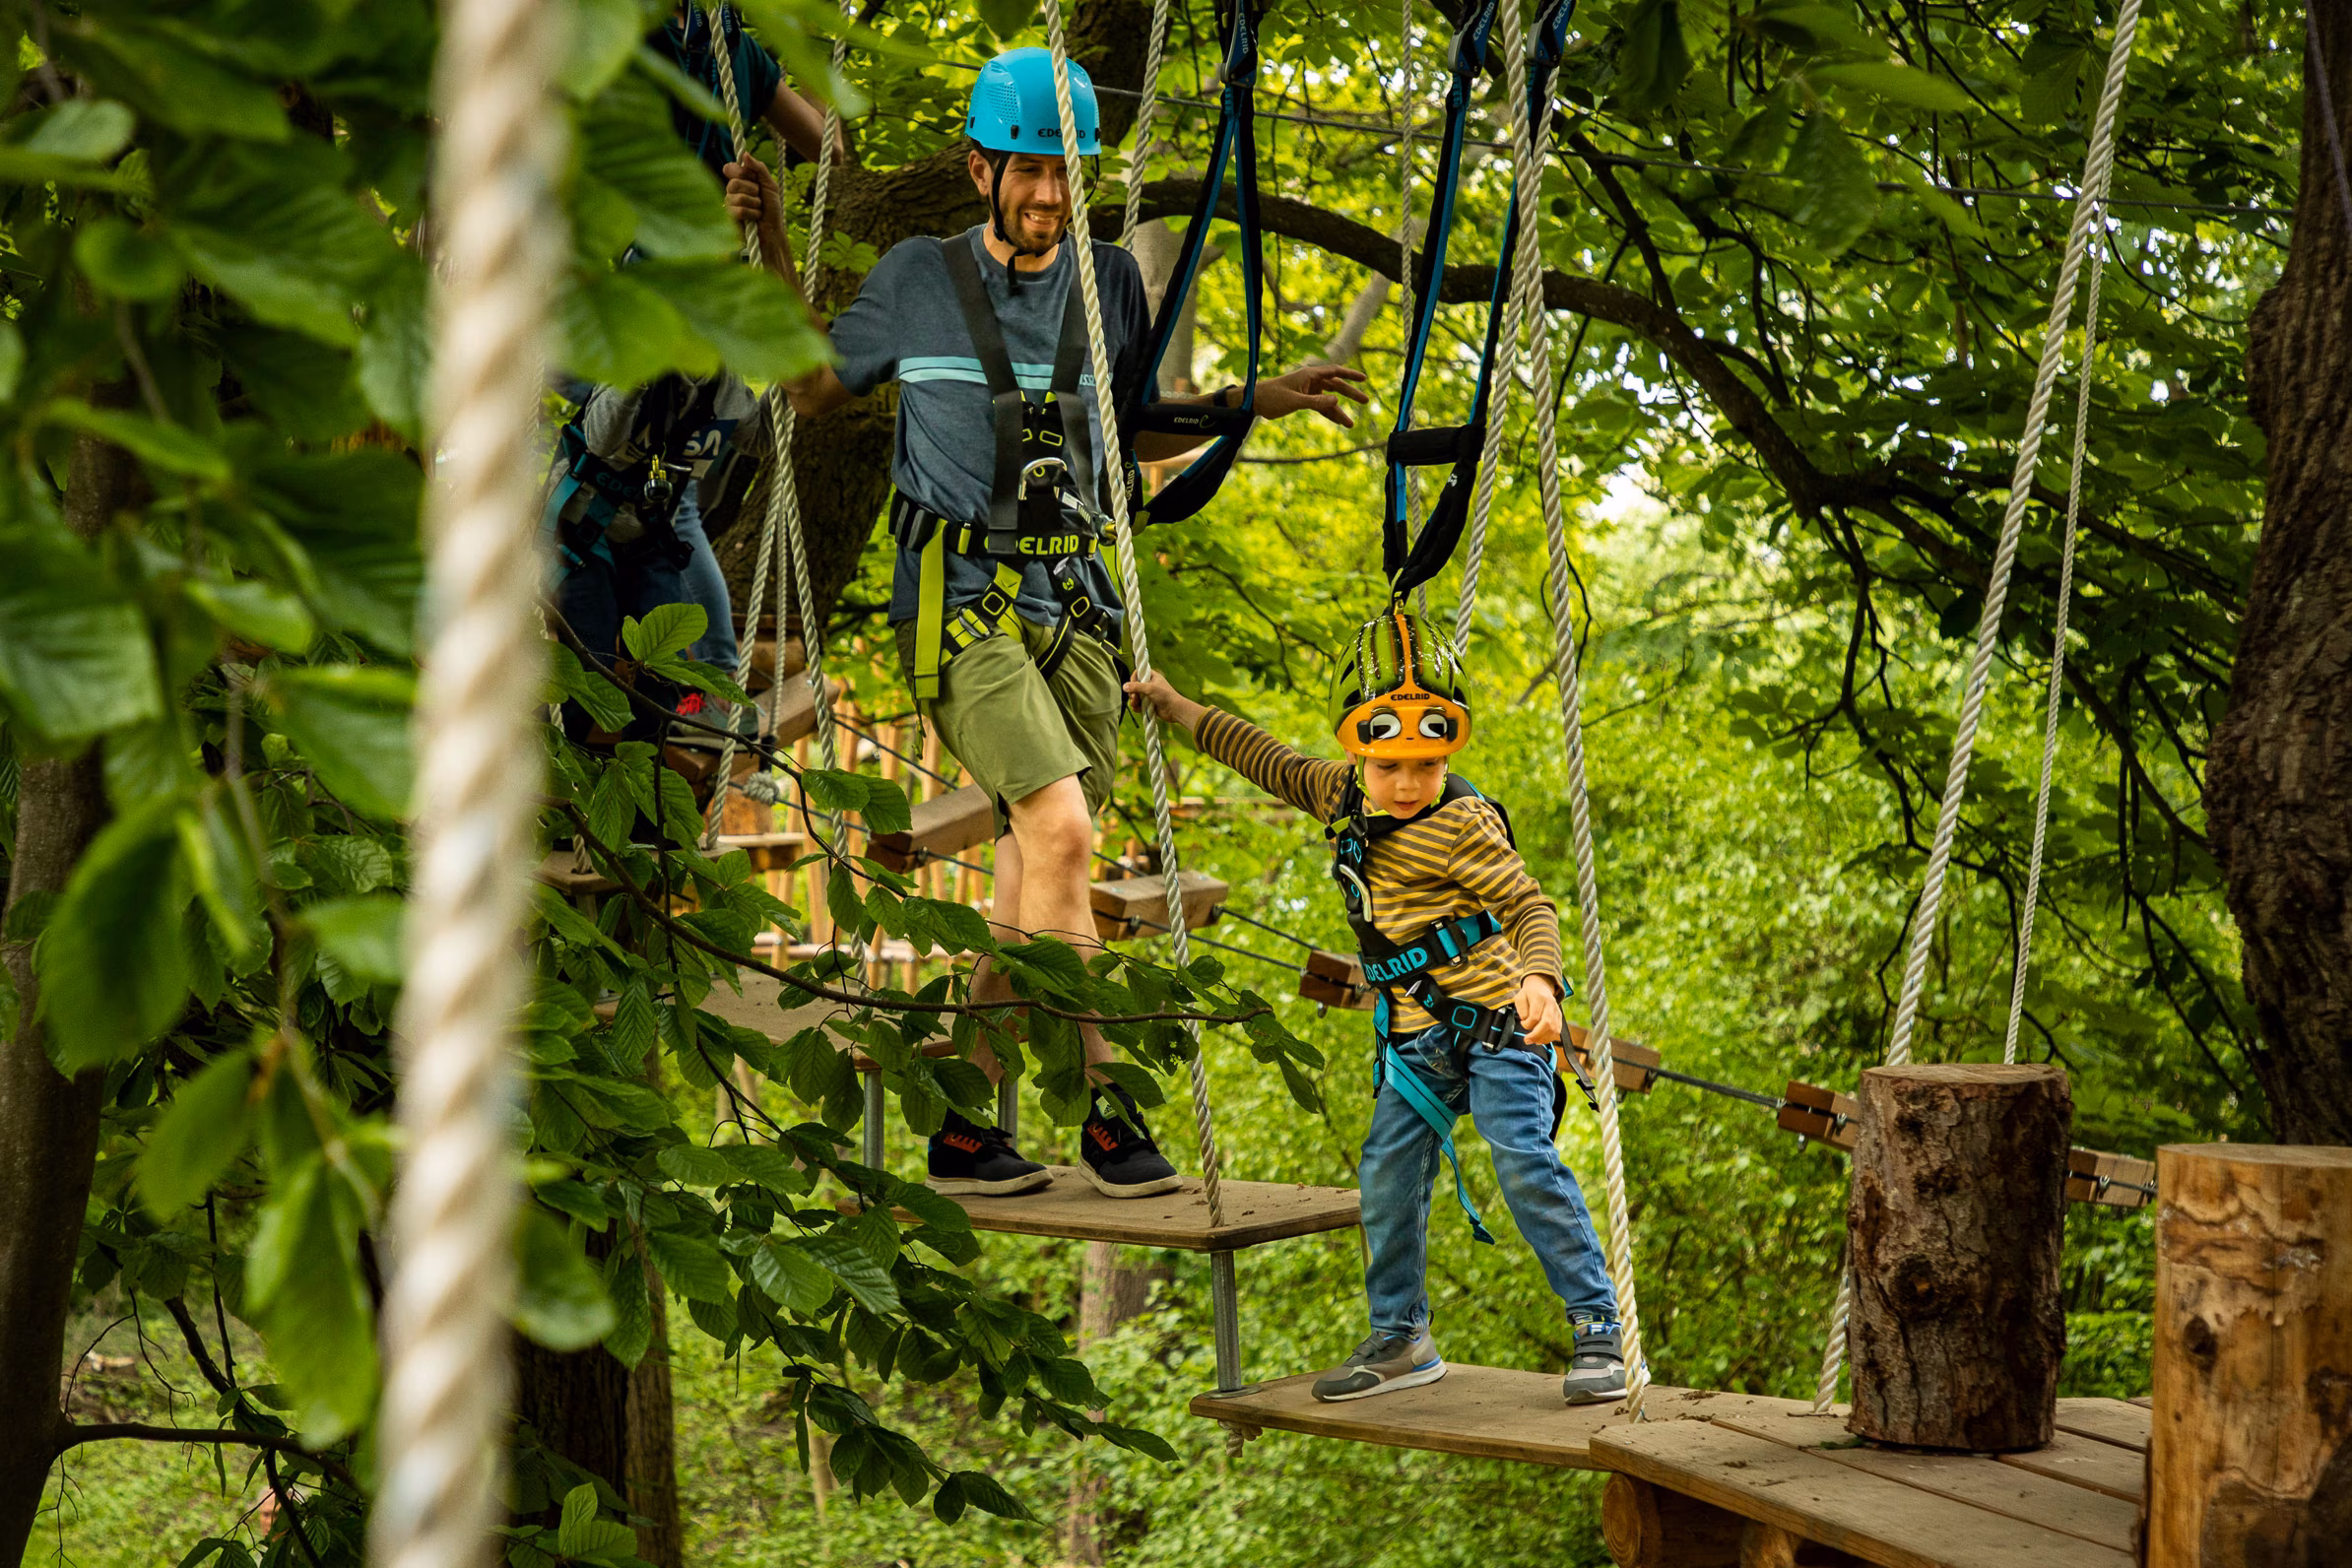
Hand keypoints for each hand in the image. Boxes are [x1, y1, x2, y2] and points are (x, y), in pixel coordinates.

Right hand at [723, 156, 787, 265]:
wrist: (773, 230)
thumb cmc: (772, 209)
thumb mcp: (770, 185)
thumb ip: (759, 168)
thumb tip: (745, 155)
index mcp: (740, 181)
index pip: (729, 168)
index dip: (740, 171)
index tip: (753, 177)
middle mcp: (731, 191)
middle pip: (734, 183)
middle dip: (752, 190)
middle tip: (759, 196)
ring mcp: (729, 205)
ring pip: (736, 197)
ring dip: (754, 204)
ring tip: (759, 209)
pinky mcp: (729, 219)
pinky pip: (737, 211)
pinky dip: (751, 214)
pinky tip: (755, 218)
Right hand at [1122, 670, 1205, 731]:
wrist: (1174, 710)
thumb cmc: (1165, 695)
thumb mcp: (1150, 688)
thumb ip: (1136, 686)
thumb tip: (1124, 686)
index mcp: (1152, 676)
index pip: (1138, 673)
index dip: (1133, 679)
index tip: (1132, 685)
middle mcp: (1150, 684)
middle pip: (1134, 686)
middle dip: (1132, 693)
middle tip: (1134, 698)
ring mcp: (1149, 695)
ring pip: (1136, 696)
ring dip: (1133, 701)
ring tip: (1135, 705)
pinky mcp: (1149, 704)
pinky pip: (1139, 704)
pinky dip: (1137, 707)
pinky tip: (1138, 710)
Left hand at [1253, 364, 1371, 427]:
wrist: (1255, 401)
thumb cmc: (1272, 397)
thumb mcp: (1295, 401)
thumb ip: (1316, 402)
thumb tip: (1337, 401)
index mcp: (1309, 375)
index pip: (1335, 371)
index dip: (1350, 374)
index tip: (1364, 379)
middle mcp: (1311, 381)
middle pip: (1336, 386)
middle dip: (1351, 394)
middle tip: (1366, 401)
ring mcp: (1308, 390)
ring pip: (1329, 400)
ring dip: (1339, 411)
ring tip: (1350, 424)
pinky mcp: (1304, 400)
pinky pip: (1321, 406)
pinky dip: (1329, 414)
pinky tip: (1338, 422)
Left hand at [1513, 973, 1563, 1045]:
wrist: (1541, 987)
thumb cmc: (1528, 994)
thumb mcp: (1520, 997)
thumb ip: (1521, 1009)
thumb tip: (1526, 1020)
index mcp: (1539, 998)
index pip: (1535, 1016)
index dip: (1527, 1024)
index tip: (1522, 1023)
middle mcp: (1550, 1004)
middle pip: (1547, 1023)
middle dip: (1536, 1035)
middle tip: (1527, 1040)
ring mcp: (1556, 1010)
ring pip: (1554, 1029)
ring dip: (1543, 1038)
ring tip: (1534, 1041)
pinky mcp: (1559, 1016)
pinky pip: (1557, 1030)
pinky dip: (1549, 1038)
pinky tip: (1541, 1040)